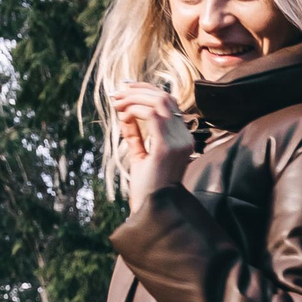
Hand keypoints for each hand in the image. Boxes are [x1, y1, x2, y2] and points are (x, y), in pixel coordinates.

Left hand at [112, 82, 193, 198]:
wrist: (153, 210)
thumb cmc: (148, 189)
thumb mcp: (140, 156)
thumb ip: (135, 135)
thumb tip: (125, 115)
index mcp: (182, 139)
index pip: (169, 102)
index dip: (146, 91)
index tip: (125, 91)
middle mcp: (185, 138)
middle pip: (164, 97)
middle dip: (137, 90)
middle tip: (116, 95)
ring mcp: (178, 142)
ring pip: (158, 101)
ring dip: (134, 98)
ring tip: (117, 103)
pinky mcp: (167, 147)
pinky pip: (151, 115)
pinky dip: (134, 110)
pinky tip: (123, 115)